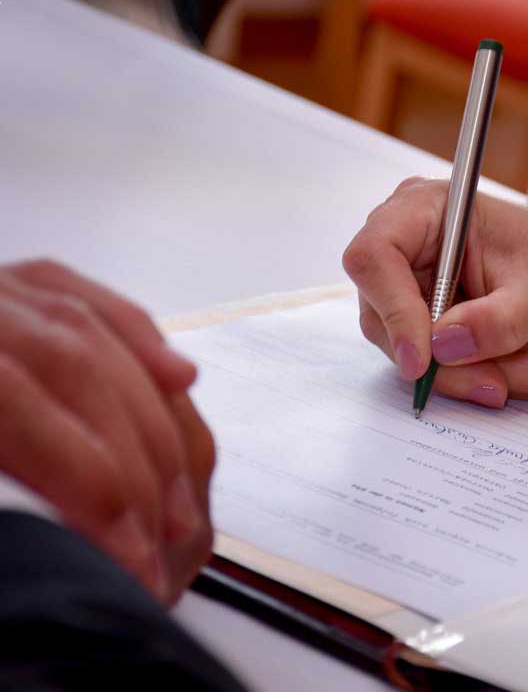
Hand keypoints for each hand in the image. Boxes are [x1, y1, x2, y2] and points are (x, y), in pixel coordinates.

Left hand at [0, 260, 214, 602]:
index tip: (136, 569)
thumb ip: (7, 488)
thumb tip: (73, 543)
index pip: (33, 423)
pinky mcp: (15, 282)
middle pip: (83, 377)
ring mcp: (2, 288)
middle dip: (145, 469)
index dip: (100, 500)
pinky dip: (143, 338)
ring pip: (100, 339)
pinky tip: (179, 379)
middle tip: (172, 544)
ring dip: (158, 421)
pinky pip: (88, 298)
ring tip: (184, 496)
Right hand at [343, 178, 527, 406]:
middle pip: (384, 316)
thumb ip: (497, 321)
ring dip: (469, 376)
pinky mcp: (424, 321)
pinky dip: (477, 376)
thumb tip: (442, 346)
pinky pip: (434, 364)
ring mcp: (410, 286)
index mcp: (424, 209)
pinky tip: (525, 373)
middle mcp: (405, 246)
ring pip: (411, 350)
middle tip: (499, 386)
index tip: (423, 361)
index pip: (375, 257)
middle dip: (444, 363)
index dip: (392, 311)